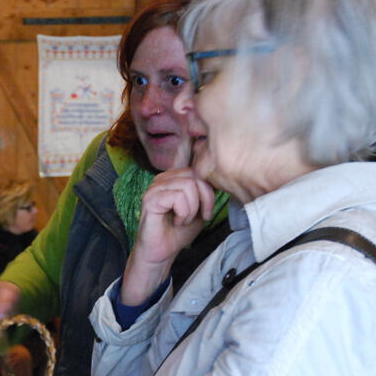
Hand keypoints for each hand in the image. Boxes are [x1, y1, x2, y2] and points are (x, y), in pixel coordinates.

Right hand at [121, 139, 215, 304]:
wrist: (162, 252)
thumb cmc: (181, 230)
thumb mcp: (200, 206)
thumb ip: (208, 189)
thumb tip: (224, 170)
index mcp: (177, 175)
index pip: (189, 154)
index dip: (194, 142)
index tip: (195, 123)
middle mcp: (165, 176)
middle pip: (197, 174)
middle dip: (205, 198)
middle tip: (201, 215)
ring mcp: (156, 186)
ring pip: (189, 185)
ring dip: (194, 208)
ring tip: (185, 218)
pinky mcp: (150, 198)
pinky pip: (178, 196)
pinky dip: (183, 212)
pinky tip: (175, 220)